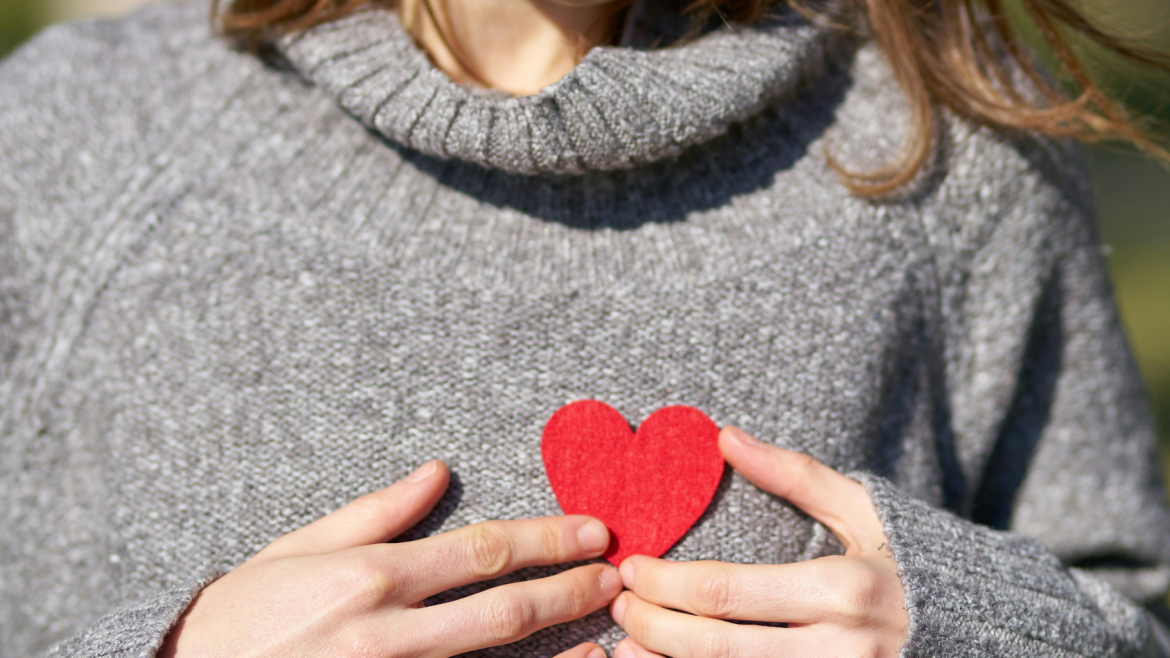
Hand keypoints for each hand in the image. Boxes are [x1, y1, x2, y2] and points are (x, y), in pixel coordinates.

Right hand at [160, 460, 620, 657]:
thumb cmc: (241, 613)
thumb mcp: (299, 547)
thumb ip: (376, 511)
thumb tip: (438, 470)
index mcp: (370, 575)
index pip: (479, 550)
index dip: (545, 539)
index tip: (592, 530)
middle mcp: (385, 628)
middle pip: (499, 606)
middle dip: (568, 588)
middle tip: (617, 577)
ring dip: (558, 648)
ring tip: (610, 636)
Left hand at [610, 427, 907, 657]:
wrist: (987, 633)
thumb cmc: (913, 563)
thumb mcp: (864, 510)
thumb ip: (794, 474)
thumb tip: (726, 436)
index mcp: (843, 590)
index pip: (725, 591)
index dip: (665, 583)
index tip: (632, 568)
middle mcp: (840, 649)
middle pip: (717, 646)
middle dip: (654, 626)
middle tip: (618, 606)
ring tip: (627, 647)